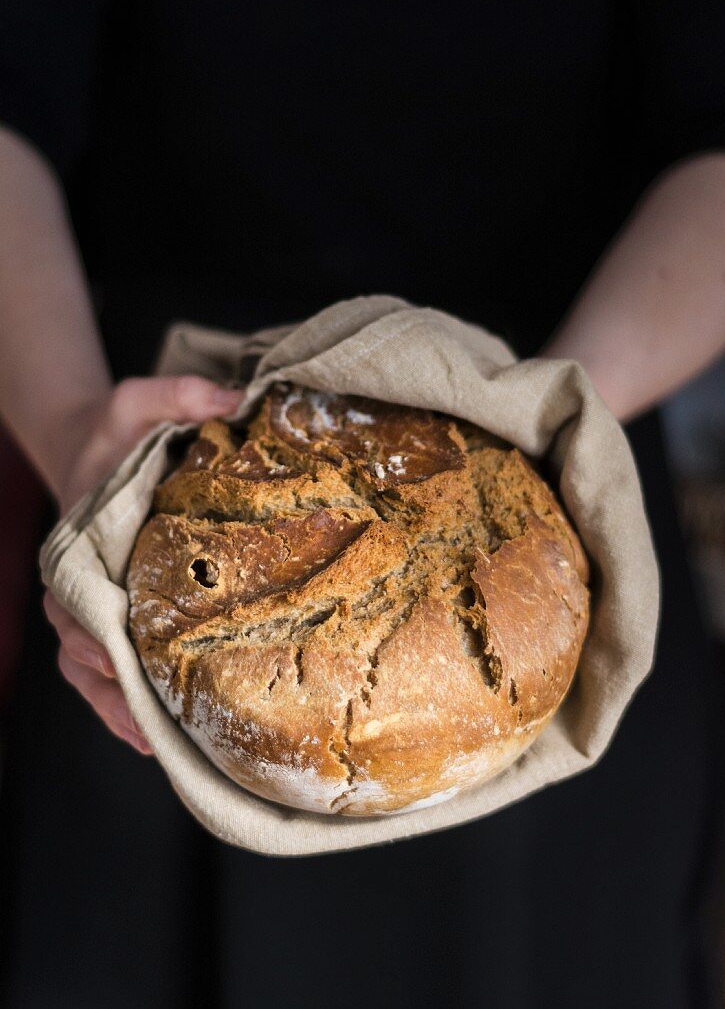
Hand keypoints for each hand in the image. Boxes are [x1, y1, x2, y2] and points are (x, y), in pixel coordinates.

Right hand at [45, 375, 242, 753]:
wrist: (97, 450)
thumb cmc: (117, 433)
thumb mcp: (139, 401)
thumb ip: (176, 396)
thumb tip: (234, 399)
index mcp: (79, 540)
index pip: (74, 596)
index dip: (92, 633)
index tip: (120, 660)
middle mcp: (77, 580)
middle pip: (81, 647)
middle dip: (112, 687)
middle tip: (153, 722)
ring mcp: (91, 604)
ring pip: (91, 671)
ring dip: (120, 708)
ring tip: (160, 745)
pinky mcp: (109, 616)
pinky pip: (104, 671)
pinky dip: (123, 705)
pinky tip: (156, 738)